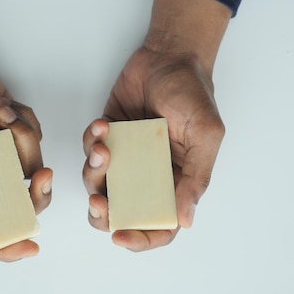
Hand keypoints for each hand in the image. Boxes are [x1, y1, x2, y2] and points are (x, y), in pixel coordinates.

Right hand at [0, 57, 51, 261]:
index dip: (7, 247)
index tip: (30, 246)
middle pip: (22, 207)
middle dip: (37, 194)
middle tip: (40, 174)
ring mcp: (3, 158)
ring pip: (33, 167)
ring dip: (23, 139)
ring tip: (1, 113)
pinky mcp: (17, 136)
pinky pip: (37, 139)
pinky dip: (25, 122)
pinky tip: (3, 107)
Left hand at [82, 0, 230, 251]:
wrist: (169, 55)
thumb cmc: (193, 93)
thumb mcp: (205, 135)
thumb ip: (195, 178)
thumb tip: (185, 221)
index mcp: (175, 181)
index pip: (159, 224)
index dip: (141, 238)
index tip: (120, 235)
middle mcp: (147, 175)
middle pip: (121, 212)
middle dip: (104, 213)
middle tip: (99, 200)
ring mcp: (125, 157)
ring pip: (98, 183)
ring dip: (94, 170)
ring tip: (104, 145)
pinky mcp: (107, 137)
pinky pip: (88, 150)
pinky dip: (90, 140)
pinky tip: (103, 123)